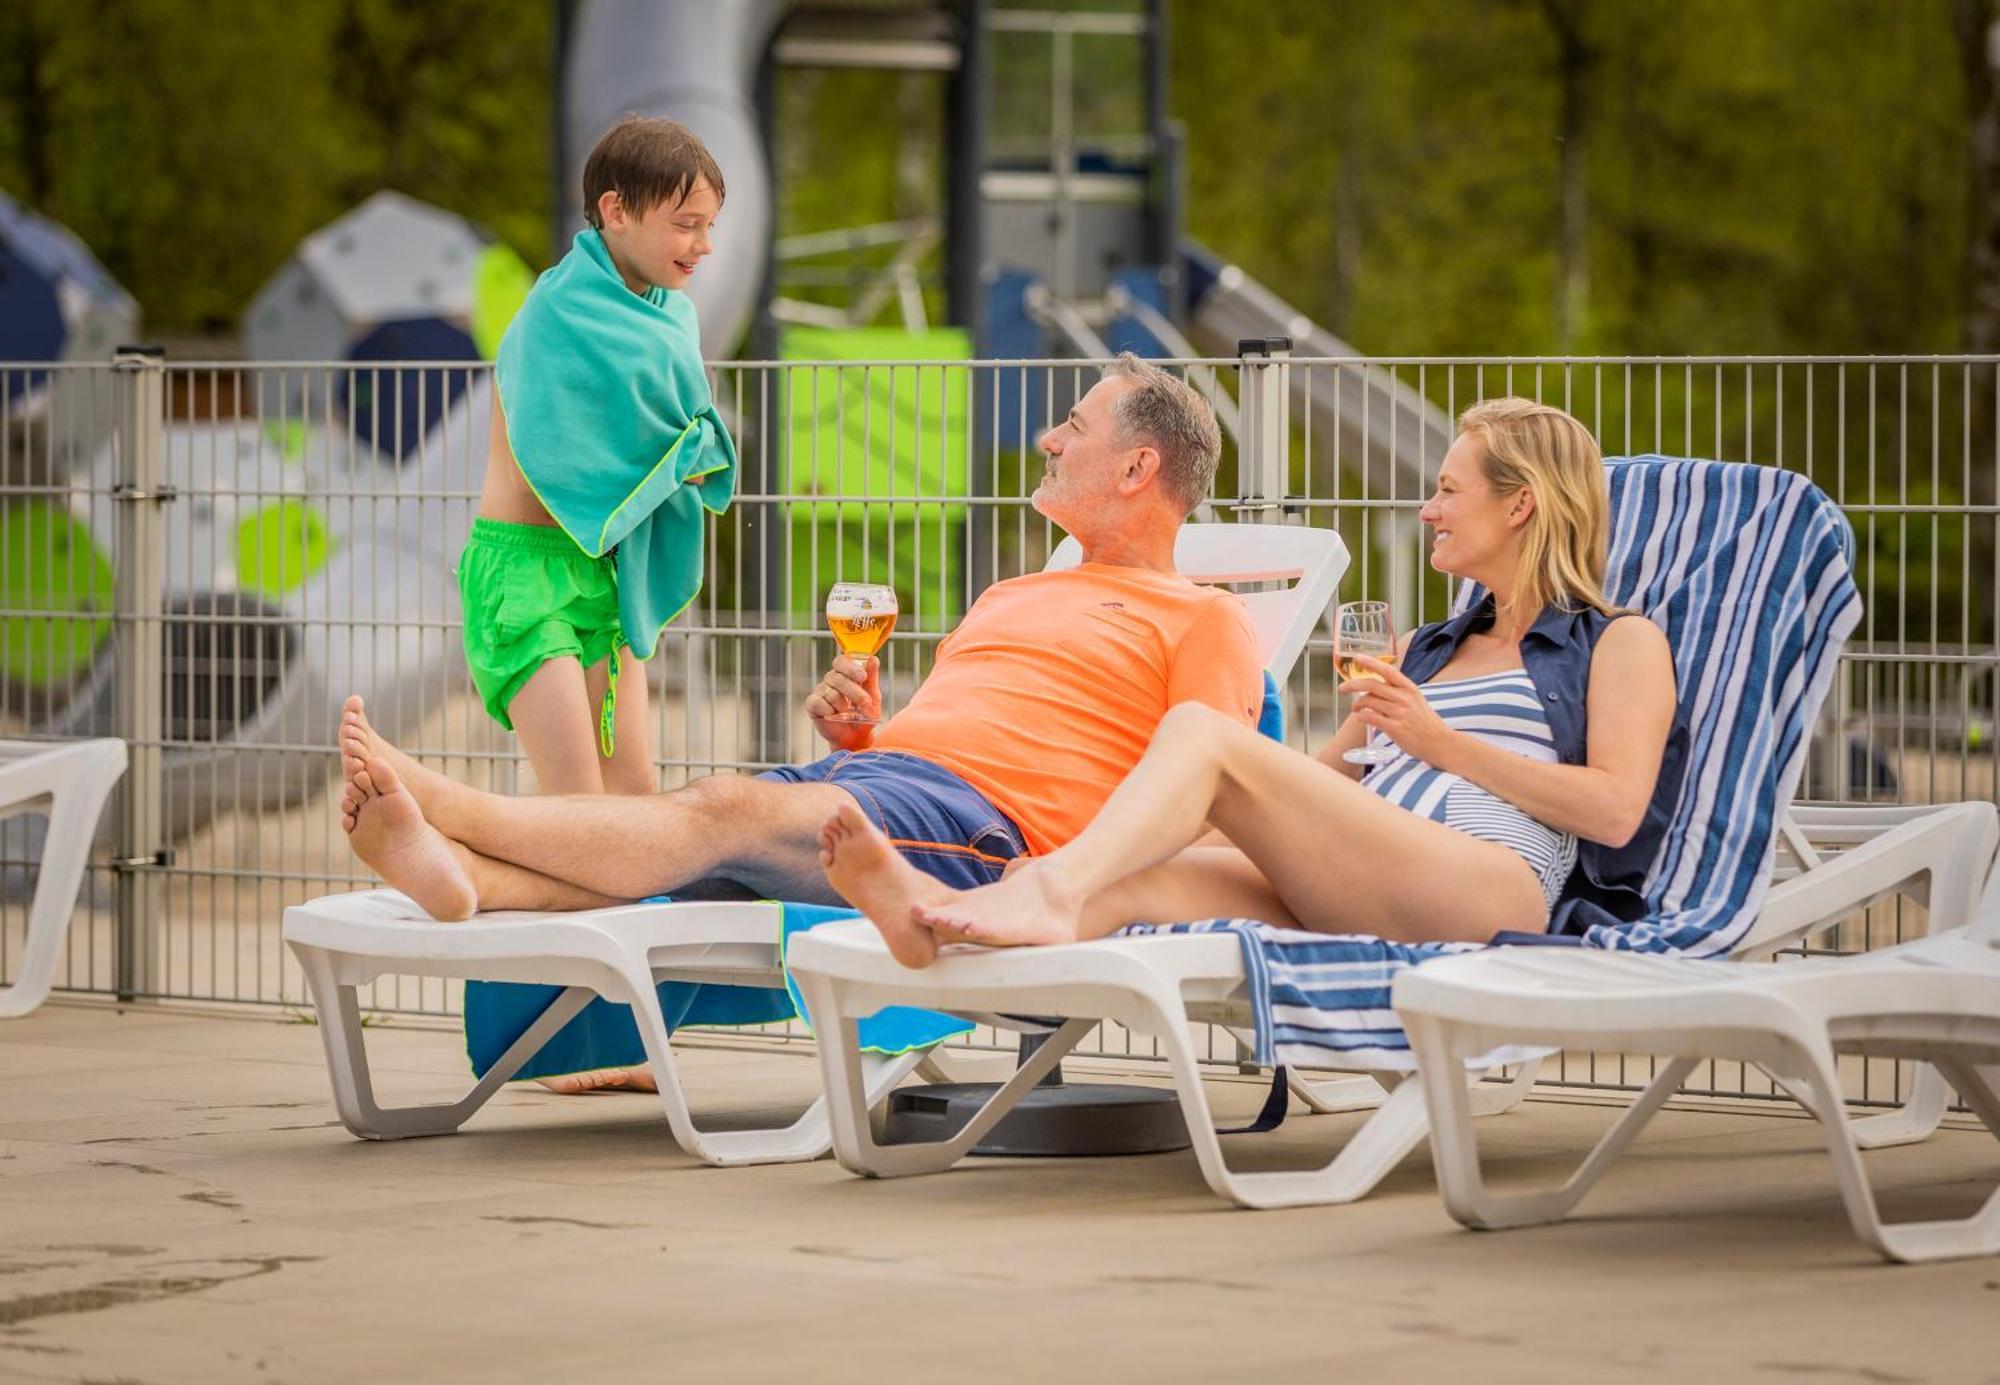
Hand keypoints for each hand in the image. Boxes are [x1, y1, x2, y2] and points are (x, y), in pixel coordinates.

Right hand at [807, 653, 880, 748]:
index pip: (841, 661)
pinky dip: (830, 711)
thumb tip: (873, 659)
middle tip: (865, 702)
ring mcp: (820, 692)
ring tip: (850, 715)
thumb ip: (872, 678)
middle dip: (854, 692)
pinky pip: (819, 703)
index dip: (851, 667)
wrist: (856, 738)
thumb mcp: (873, 697)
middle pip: (838, 678)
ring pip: (832, 693)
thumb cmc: (864, 715)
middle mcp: (831, 680)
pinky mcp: (812, 705)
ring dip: (844, 706)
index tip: (862, 676)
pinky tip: (835, 716)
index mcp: (845, 674)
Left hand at [1339, 656, 1455, 766]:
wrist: (1440, 742)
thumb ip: (1398, 692)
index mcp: (1409, 688)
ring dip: (1357, 704)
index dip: (1371, 662)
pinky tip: (1360, 718)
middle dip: (1352, 684)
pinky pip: (1371, 718)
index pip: (1387, 670)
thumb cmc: (1426, 722)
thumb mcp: (1416, 700)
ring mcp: (1400, 713)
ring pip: (1369, 701)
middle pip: (1371, 685)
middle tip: (1342, 688)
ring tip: (1355, 709)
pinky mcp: (1396, 728)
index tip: (1357, 658)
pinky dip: (1361, 717)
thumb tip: (1375, 688)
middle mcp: (1404, 698)